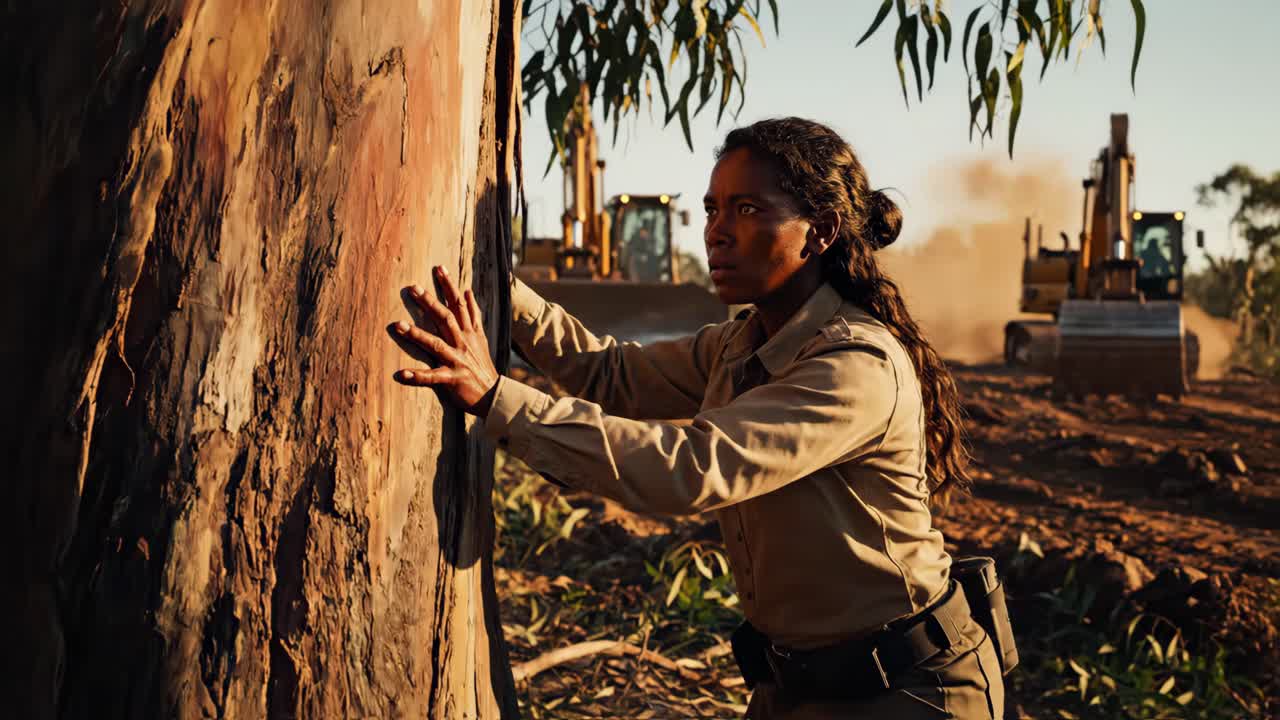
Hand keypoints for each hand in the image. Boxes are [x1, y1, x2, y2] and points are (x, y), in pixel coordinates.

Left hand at [392, 266, 499, 415]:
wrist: (494, 395)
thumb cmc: (482, 366)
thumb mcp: (481, 337)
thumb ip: (473, 314)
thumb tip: (468, 291)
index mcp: (469, 333)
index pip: (460, 304)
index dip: (450, 286)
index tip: (439, 268)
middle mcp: (463, 343)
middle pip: (446, 318)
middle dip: (430, 302)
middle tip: (413, 288)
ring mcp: (457, 361)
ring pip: (436, 344)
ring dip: (416, 335)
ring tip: (398, 325)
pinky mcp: (452, 380)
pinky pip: (433, 378)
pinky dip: (417, 377)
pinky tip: (401, 374)